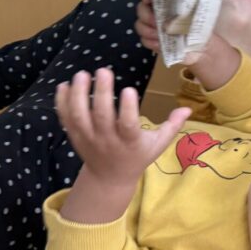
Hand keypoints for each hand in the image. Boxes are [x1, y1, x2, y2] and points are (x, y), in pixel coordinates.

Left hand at [55, 68, 189, 186]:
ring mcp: (88, 138)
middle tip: (104, 70)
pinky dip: (62, 101)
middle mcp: (108, 140)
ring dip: (78, 94)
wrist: (109, 178)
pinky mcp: (74, 136)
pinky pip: (65, 118)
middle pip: (101, 116)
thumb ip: (172, 126)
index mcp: (130, 142)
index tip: (130, 90)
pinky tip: (65, 84)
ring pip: (79, 115)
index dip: (128, 108)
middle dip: (101, 93)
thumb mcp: (158, 145)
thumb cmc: (137, 156)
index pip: (128, 125)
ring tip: (83, 74)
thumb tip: (188, 108)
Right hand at [137, 0, 239, 88]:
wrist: (203, 48)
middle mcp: (157, 11)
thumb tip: (169, 16)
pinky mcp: (153, 41)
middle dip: (146, 15)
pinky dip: (151, 42)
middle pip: (141, 8)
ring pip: (140, 25)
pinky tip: (160, 44)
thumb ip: (184, 9)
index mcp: (168, 1)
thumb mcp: (197, 14)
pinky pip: (144, 40)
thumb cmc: (200, 27)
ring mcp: (153, 27)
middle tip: (157, 23)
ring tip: (160, 36)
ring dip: (148, 30)